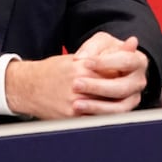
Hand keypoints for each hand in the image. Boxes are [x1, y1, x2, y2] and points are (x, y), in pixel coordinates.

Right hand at [4, 33, 146, 118]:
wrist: (27, 87)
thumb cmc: (54, 71)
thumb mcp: (78, 57)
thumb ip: (108, 53)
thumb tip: (133, 43)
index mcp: (81, 67)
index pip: (113, 72)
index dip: (123, 75)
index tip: (128, 75)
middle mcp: (78, 85)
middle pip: (111, 90)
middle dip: (121, 91)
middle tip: (128, 91)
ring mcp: (74, 102)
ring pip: (106, 107)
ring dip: (115, 105)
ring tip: (120, 102)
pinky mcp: (71, 116)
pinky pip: (94, 119)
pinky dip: (103, 117)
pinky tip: (107, 113)